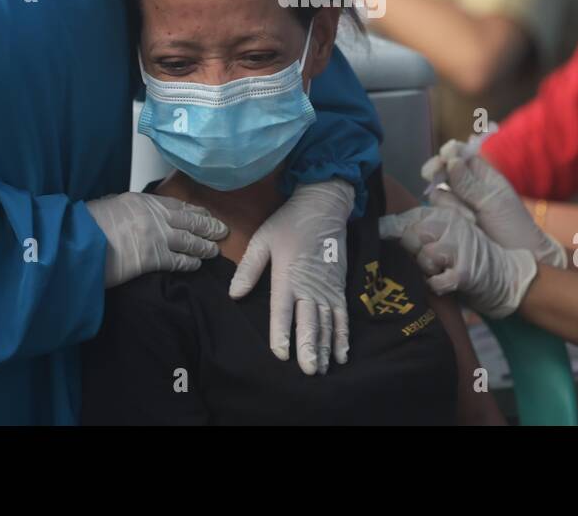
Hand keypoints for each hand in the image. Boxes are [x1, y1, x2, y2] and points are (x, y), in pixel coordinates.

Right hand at [86, 192, 227, 287]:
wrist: (78, 242)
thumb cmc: (85, 226)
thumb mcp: (108, 207)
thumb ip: (126, 210)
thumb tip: (132, 215)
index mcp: (143, 201)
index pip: (176, 205)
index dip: (195, 211)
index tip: (205, 214)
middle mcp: (154, 215)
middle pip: (190, 220)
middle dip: (208, 226)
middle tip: (222, 230)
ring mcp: (157, 236)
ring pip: (190, 240)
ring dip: (205, 245)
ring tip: (215, 249)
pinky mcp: (154, 258)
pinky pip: (179, 260)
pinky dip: (190, 262)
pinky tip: (197, 265)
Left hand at [230, 179, 353, 375]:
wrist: (323, 206)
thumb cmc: (288, 223)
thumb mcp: (262, 239)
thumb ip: (249, 268)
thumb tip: (234, 294)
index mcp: (287, 276)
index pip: (283, 310)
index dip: (282, 333)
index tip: (281, 354)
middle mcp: (309, 286)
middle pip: (310, 321)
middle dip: (309, 348)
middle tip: (309, 371)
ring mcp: (327, 288)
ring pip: (327, 323)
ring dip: (326, 347)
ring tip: (322, 369)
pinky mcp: (339, 287)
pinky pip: (342, 316)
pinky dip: (343, 335)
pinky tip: (342, 354)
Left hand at [380, 205, 538, 317]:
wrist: (507, 277)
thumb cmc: (468, 258)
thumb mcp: (448, 235)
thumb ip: (421, 230)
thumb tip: (383, 229)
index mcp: (444, 216)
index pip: (407, 218)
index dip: (387, 229)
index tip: (373, 233)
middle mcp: (452, 226)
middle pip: (409, 238)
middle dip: (410, 254)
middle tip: (423, 262)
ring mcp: (459, 248)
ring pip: (422, 259)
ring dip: (424, 271)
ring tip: (437, 272)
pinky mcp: (465, 272)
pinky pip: (436, 281)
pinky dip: (435, 286)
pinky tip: (442, 284)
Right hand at [423, 138, 566, 268]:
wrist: (515, 261)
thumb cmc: (513, 228)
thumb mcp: (494, 203)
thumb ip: (469, 183)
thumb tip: (451, 160)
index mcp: (483, 176)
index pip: (462, 155)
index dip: (451, 152)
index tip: (446, 154)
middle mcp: (467, 188)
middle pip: (444, 171)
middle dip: (436, 170)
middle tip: (431, 175)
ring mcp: (457, 206)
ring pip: (438, 192)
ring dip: (449, 202)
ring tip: (470, 219)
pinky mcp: (450, 223)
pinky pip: (438, 213)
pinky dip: (445, 215)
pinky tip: (458, 224)